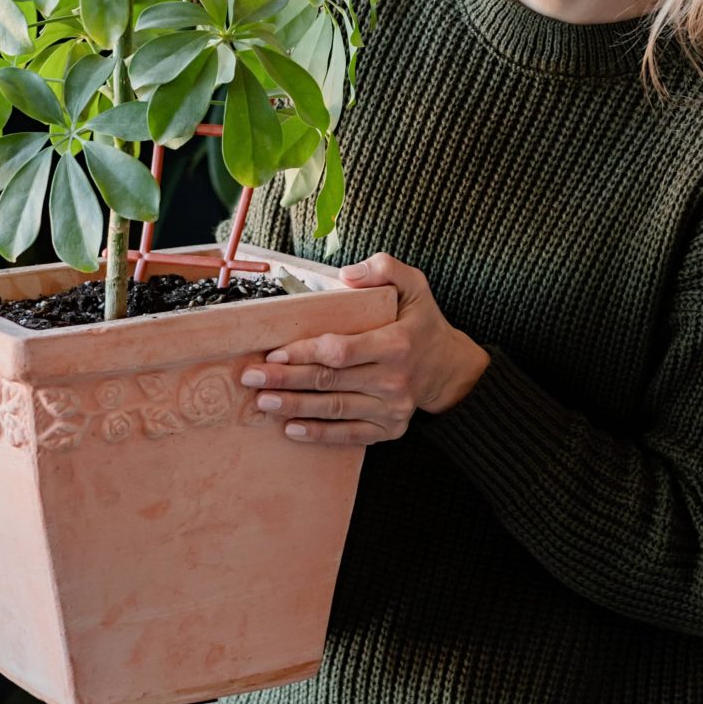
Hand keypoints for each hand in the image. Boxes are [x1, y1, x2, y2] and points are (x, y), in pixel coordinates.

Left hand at [239, 254, 489, 447]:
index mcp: (396, 344)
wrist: (450, 368)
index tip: (274, 352)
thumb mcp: (415, 285)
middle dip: (287, 379)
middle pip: (331, 381)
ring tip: (263, 401)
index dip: (306, 353)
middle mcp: (394, 380)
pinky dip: (319, 434)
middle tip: (252, 376)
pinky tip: (291, 428)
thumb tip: (346, 274)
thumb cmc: (423, 322)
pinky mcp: (389, 429)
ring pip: (335, 409)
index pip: (342, 351)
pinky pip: (349, 435)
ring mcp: (392, 409)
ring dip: (295, 406)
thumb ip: (385, 269)